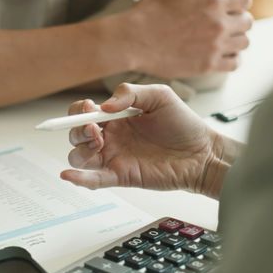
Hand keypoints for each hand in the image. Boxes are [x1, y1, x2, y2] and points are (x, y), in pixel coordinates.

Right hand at [61, 83, 230, 198]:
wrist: (202, 153)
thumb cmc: (183, 124)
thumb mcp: (159, 96)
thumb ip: (130, 92)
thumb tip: (104, 106)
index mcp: (115, 118)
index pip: (84, 113)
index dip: (78, 111)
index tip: (88, 108)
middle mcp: (110, 138)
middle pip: (76, 135)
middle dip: (78, 130)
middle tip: (95, 129)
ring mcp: (114, 158)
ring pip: (79, 157)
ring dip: (80, 149)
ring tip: (98, 144)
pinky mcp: (121, 176)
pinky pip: (94, 180)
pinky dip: (79, 179)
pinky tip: (70, 175)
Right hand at [125, 0, 253, 77]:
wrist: (133, 40)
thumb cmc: (151, 9)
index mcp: (214, 0)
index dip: (239, 1)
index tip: (229, 5)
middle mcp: (219, 23)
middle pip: (248, 22)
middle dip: (238, 20)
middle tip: (224, 23)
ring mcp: (214, 46)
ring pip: (244, 43)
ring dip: (236, 39)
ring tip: (224, 39)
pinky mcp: (207, 65)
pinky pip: (235, 63)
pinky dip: (232, 59)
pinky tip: (221, 55)